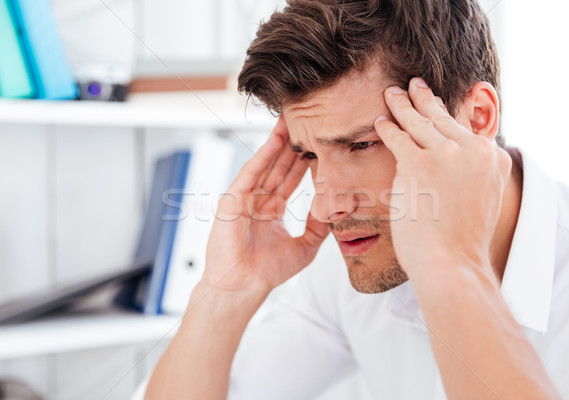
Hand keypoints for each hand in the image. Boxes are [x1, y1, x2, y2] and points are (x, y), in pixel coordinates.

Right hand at [201, 117, 329, 295]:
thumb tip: (335, 212)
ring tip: (291, 121)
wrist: (244, 286)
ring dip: (278, 143)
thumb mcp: (304, 246)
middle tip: (305, 123)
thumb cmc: (267, 272)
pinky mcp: (232, 199)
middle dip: (291, 146)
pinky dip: (263, 156)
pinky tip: (275, 140)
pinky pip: (251, 172)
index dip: (302, 163)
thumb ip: (319, 228)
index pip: (289, 181)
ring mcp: (243, 199)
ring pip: (265, 165)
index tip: (317, 145)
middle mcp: (256, 202)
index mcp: (269, 212)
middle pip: (277, 168)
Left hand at [374, 78, 511, 275]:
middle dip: (424, 99)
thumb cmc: (461, 244)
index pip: (464, 131)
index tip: (435, 105)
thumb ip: (473, 178)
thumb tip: (454, 170)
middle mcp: (475, 151)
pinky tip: (380, 121)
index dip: (447, 116)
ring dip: (402, 105)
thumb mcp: (481, 203)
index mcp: (493, 160)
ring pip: (420, 122)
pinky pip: (399, 138)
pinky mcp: (420, 163)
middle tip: (413, 85)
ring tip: (392, 94)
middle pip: (443, 119)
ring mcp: (448, 155)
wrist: (452, 264)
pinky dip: (387, 127)